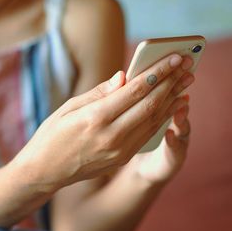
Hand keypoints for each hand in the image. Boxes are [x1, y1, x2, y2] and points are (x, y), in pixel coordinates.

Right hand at [15, 54, 194, 190]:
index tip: (174, 58)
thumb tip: (124, 76)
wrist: (44, 171)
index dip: (158, 72)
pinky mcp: (122, 158)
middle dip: (172, 83)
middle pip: (150, 104)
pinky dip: (162, 117)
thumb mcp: (68, 108)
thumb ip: (99, 92)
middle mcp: (111, 135)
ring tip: (186, 82)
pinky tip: (171, 104)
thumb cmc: (51, 135)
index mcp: (95, 118)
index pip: (135, 90)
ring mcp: (119, 150)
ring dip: (172, 99)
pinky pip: (147, 133)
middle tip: (187, 66)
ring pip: (154, 120)